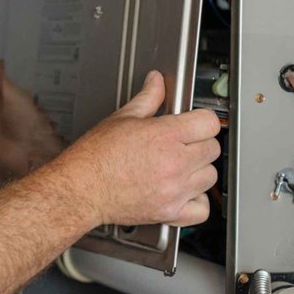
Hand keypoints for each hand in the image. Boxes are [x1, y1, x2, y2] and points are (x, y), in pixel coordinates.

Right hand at [39, 71, 219, 226]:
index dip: (202, 120)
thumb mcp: (122, 118)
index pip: (209, 123)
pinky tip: (185, 192)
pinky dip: (197, 202)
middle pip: (212, 149)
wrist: (81, 190)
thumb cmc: (95, 158)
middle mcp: (174, 163)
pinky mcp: (169, 212)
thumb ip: (147, 97)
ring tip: (182, 167)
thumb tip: (156, 81)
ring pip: (210, 177)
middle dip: (200, 143)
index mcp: (164, 136)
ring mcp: (174, 190)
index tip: (195, 123)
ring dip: (199, 171)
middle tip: (184, 144)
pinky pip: (202, 209)